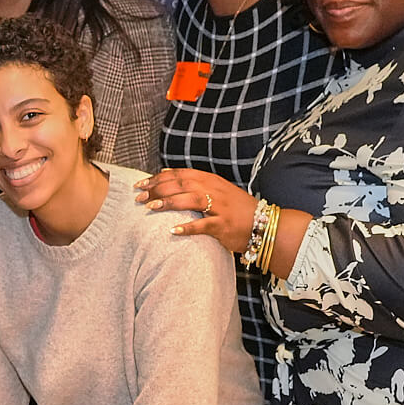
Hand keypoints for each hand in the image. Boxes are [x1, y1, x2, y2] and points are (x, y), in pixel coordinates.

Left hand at [134, 168, 253, 256]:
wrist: (265, 224)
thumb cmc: (236, 209)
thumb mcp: (216, 190)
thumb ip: (194, 183)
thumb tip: (166, 174)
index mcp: (211, 181)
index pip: (181, 175)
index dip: (159, 178)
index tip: (141, 184)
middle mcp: (215, 191)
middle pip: (182, 185)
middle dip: (158, 189)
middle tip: (139, 197)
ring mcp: (220, 208)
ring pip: (191, 200)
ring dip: (169, 203)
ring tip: (150, 207)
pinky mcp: (224, 225)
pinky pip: (204, 225)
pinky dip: (188, 227)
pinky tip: (173, 230)